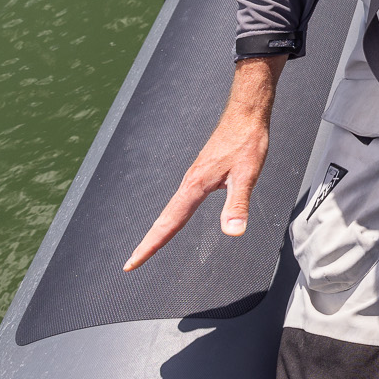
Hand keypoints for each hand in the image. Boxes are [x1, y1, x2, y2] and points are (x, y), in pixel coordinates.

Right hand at [124, 56, 283, 269]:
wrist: (245, 114)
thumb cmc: (247, 141)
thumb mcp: (247, 175)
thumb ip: (238, 204)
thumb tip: (233, 232)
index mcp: (195, 186)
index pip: (168, 224)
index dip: (150, 246)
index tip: (132, 264)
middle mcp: (189, 183)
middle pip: (163, 220)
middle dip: (148, 244)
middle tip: (130, 264)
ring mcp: (193, 178)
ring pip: (171, 211)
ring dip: (158, 231)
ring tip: (148, 249)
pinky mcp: (201, 174)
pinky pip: (181, 201)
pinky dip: (172, 217)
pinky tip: (176, 220)